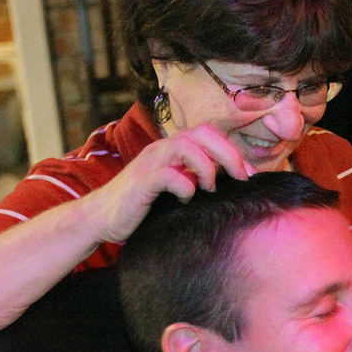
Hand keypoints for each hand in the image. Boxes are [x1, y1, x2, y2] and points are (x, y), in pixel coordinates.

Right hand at [84, 124, 253, 242]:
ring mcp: (150, 164)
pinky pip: (167, 174)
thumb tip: (235, 182)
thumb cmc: (145, 205)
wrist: (101, 218)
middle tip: (241, 178)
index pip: (209, 133)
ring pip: (185, 146)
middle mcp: (162, 150)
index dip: (233, 150)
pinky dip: (184, 185)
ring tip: (211, 188)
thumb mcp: (176, 187)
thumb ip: (198, 178)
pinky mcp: (140, 183)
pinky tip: (188, 198)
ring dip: (207, 166)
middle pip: (202, 133)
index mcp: (173, 149)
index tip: (249, 175)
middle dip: (228, 154)